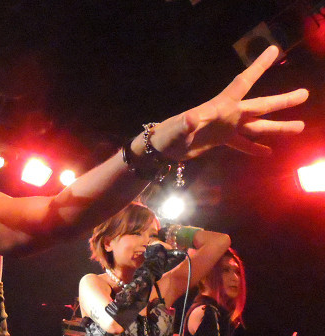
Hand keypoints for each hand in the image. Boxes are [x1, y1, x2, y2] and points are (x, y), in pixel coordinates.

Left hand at [152, 46, 307, 160]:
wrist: (162, 148)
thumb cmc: (168, 135)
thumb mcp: (177, 129)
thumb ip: (186, 123)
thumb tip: (191, 117)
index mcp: (220, 106)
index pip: (242, 82)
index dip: (258, 67)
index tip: (273, 51)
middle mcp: (228, 114)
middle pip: (259, 105)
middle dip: (282, 101)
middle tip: (305, 94)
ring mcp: (226, 128)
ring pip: (257, 126)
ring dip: (277, 127)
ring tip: (299, 128)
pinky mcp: (221, 141)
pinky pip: (242, 144)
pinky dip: (254, 148)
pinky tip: (269, 152)